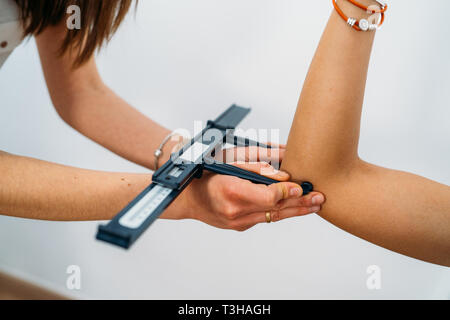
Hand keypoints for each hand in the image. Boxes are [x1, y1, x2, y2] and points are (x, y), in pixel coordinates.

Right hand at [164, 145, 324, 230]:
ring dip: (295, 210)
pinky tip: (294, 207)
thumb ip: (257, 167)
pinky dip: (279, 211)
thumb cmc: (206, 174)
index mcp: (232, 192)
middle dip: (300, 203)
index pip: (270, 197)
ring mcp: (237, 222)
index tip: (301, 185)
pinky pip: (265, 218)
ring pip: (274, 216)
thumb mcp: (229, 162)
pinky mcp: (240, 226)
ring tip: (315, 205)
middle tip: (320, 198)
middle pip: (277, 209)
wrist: (188, 198)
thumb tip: (284, 172)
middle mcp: (235, 211)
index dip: (288, 191)